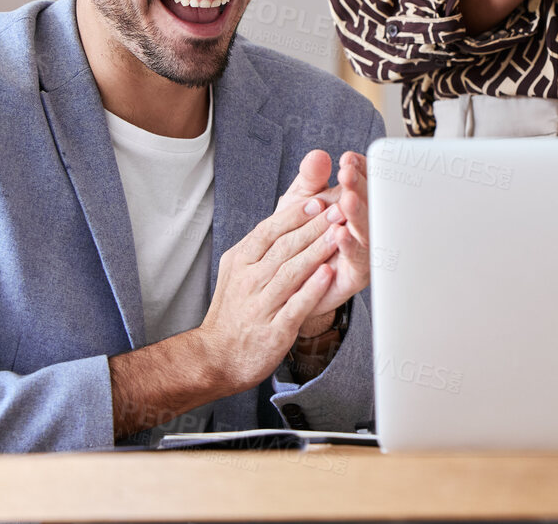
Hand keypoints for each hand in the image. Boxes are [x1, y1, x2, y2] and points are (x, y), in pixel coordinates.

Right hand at [196, 155, 344, 388]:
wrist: (217, 357)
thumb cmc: (236, 308)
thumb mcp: (239, 270)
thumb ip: (261, 244)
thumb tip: (290, 213)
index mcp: (240, 262)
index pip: (268, 231)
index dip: (294, 215)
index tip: (319, 200)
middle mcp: (249, 281)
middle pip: (284, 248)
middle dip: (314, 226)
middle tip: (340, 208)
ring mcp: (261, 306)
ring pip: (291, 272)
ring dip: (317, 251)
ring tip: (340, 233)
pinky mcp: (274, 330)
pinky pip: (295, 306)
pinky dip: (312, 289)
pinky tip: (329, 274)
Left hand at [302, 151, 369, 328]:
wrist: (285, 282)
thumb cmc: (296, 236)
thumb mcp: (300, 202)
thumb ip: (310, 179)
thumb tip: (318, 156)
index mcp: (356, 204)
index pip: (365, 182)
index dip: (360, 169)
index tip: (347, 159)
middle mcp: (365, 226)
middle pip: (371, 204)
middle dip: (361, 187)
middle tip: (348, 173)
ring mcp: (364, 251)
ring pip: (368, 230)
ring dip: (359, 214)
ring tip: (347, 199)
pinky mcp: (357, 275)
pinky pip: (358, 260)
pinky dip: (350, 246)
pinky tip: (339, 233)